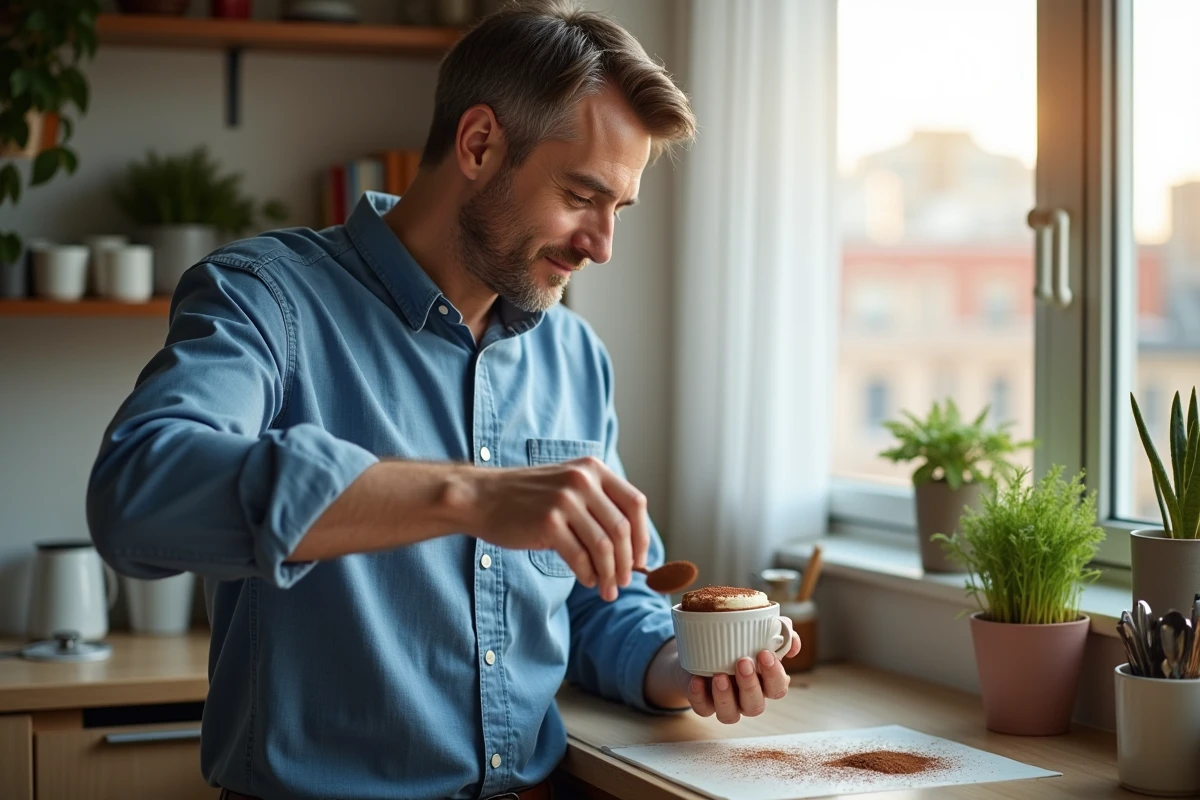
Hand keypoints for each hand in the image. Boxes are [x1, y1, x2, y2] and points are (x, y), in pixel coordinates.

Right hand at [464, 457, 648, 600]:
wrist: (482, 497)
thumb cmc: (527, 498)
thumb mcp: (568, 487)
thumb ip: (598, 506)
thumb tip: (632, 548)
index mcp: (592, 469)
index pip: (635, 503)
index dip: (643, 535)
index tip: (641, 559)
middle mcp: (582, 480)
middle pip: (621, 529)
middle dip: (627, 562)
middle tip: (625, 581)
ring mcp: (564, 500)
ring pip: (603, 546)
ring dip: (609, 574)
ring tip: (607, 590)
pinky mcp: (548, 522)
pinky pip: (580, 556)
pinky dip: (588, 574)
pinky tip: (587, 581)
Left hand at [686, 630, 801, 722]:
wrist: (701, 647)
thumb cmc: (737, 642)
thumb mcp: (759, 632)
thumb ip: (780, 632)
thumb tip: (793, 645)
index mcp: (765, 682)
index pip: (778, 688)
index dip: (774, 675)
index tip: (764, 653)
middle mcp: (747, 698)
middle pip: (755, 706)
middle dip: (750, 686)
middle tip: (743, 662)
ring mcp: (725, 704)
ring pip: (730, 715)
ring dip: (725, 696)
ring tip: (719, 675)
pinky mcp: (703, 704)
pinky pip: (702, 709)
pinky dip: (699, 696)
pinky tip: (697, 680)